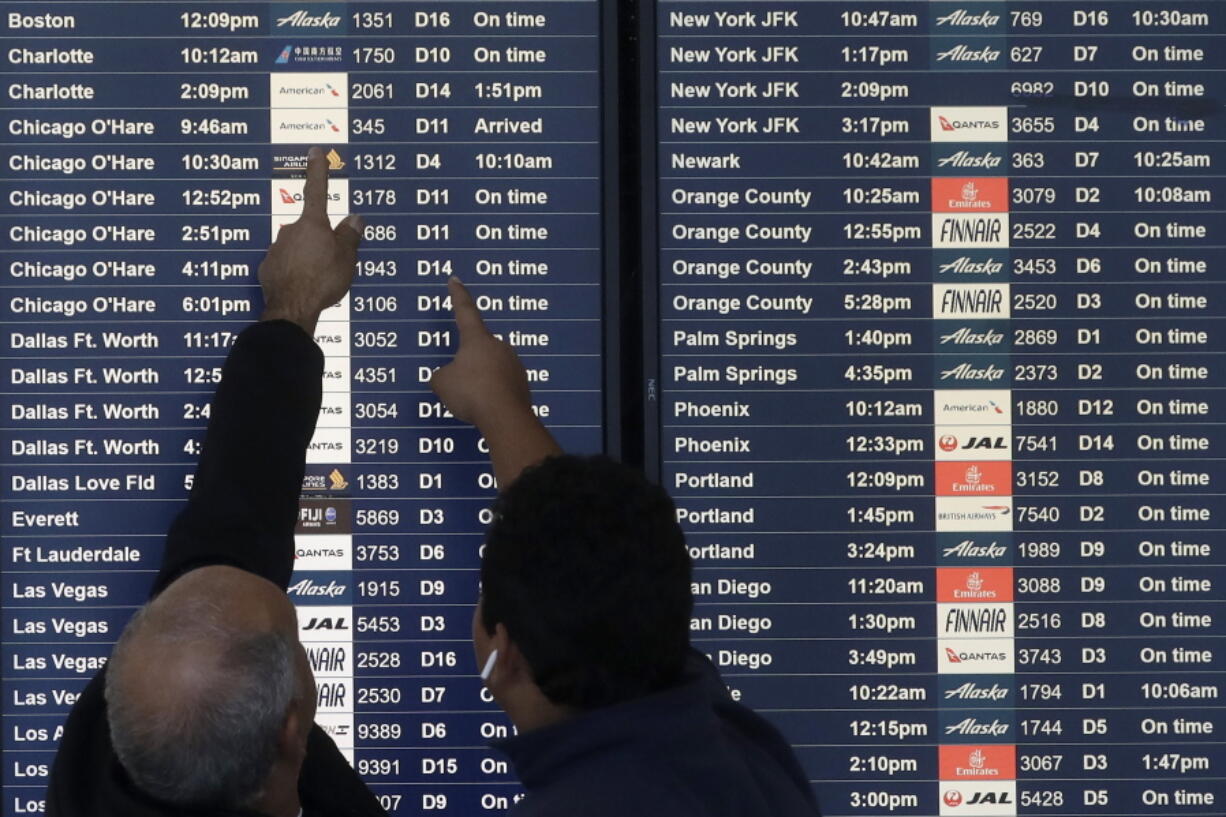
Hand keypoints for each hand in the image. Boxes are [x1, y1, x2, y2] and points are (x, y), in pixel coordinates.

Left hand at [259, 146, 362, 333]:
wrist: (292, 308)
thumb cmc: (322, 280)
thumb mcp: (346, 259)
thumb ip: (350, 236)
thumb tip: (354, 219)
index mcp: (313, 224)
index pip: (317, 190)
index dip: (318, 170)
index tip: (315, 151)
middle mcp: (291, 231)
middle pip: (309, 229)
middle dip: (319, 241)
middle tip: (332, 261)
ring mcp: (276, 249)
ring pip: (296, 248)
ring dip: (307, 258)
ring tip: (318, 279)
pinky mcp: (268, 268)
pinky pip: (285, 265)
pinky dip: (294, 272)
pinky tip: (302, 285)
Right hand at [430, 278, 532, 429]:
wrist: (504, 417)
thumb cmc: (470, 393)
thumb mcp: (441, 383)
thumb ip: (441, 376)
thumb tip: (447, 377)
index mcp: (477, 339)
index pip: (465, 311)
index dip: (458, 295)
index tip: (455, 280)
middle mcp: (499, 346)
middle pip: (478, 348)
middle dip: (468, 363)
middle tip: (460, 383)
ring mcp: (514, 364)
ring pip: (491, 368)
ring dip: (481, 380)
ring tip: (472, 401)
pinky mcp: (523, 384)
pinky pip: (502, 385)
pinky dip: (492, 394)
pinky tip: (486, 407)